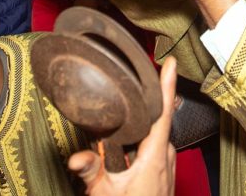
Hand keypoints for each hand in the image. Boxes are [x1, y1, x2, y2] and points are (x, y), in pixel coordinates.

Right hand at [68, 57, 177, 194]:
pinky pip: (153, 148)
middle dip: (140, 106)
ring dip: (137, 129)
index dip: (167, 85)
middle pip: (154, 120)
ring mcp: (168, 164)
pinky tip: (125, 150)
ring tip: (121, 124)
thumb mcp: (103, 194)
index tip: (170, 63)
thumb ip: (91, 172)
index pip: (162, 113)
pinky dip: (140, 142)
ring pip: (152, 135)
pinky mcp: (165, 171)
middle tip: (129, 87)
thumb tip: (75, 158)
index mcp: (154, 157)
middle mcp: (166, 157)